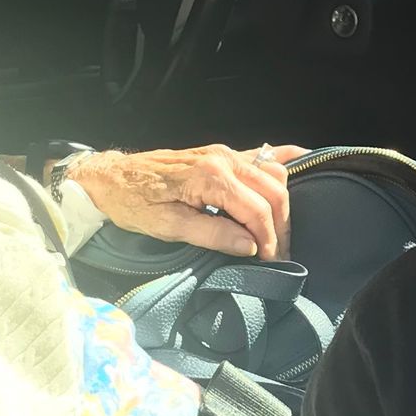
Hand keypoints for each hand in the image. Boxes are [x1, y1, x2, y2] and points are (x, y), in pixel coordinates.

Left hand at [70, 142, 306, 259]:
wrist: (112, 177)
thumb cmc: (134, 203)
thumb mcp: (167, 226)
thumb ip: (211, 234)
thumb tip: (249, 245)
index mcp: (210, 176)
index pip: (256, 210)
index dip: (268, 240)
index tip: (269, 262)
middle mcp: (223, 158)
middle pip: (273, 191)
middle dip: (281, 226)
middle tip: (277, 255)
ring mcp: (225, 152)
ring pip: (274, 174)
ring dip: (282, 205)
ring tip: (277, 234)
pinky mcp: (222, 153)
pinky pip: (264, 155)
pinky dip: (285, 161)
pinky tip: (303, 163)